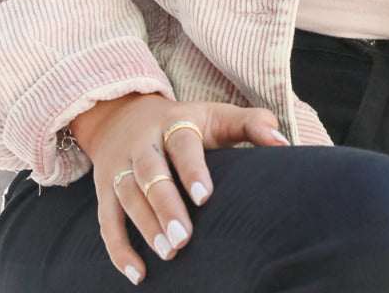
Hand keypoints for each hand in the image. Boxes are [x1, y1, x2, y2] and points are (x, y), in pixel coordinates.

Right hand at [70, 92, 289, 283]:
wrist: (123, 115)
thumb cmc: (187, 123)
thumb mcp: (218, 115)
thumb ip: (252, 124)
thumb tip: (283, 144)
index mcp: (176, 122)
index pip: (182, 144)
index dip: (192, 169)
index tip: (206, 196)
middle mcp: (144, 142)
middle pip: (150, 172)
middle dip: (165, 205)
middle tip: (183, 238)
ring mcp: (120, 166)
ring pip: (127, 196)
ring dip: (144, 226)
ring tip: (167, 253)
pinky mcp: (104, 189)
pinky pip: (105, 220)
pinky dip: (117, 248)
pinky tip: (137, 273)